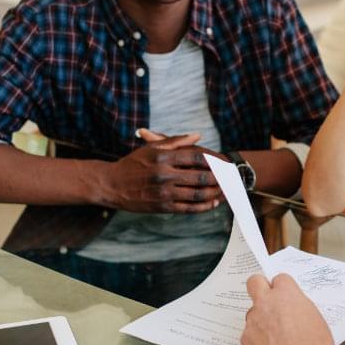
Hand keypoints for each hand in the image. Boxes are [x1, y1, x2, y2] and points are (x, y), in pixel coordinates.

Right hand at [99, 129, 223, 212]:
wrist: (112, 185)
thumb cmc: (133, 163)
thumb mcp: (152, 147)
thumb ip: (176, 141)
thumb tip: (198, 135)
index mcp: (163, 156)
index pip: (197, 156)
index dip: (215, 158)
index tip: (225, 160)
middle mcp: (165, 174)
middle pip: (201, 175)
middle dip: (220, 176)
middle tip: (232, 176)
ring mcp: (164, 192)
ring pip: (198, 194)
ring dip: (216, 192)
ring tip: (226, 190)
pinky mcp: (162, 207)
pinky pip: (189, 208)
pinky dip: (204, 206)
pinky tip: (213, 203)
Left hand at [241, 273, 335, 344]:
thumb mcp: (316, 320)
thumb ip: (299, 308)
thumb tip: (294, 310)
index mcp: (286, 295)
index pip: (280, 278)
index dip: (282, 288)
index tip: (285, 295)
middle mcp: (266, 303)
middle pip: (255, 282)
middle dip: (260, 288)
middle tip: (268, 300)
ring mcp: (253, 320)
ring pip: (252, 312)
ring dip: (260, 320)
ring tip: (274, 338)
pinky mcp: (246, 339)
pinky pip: (249, 333)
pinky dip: (257, 340)